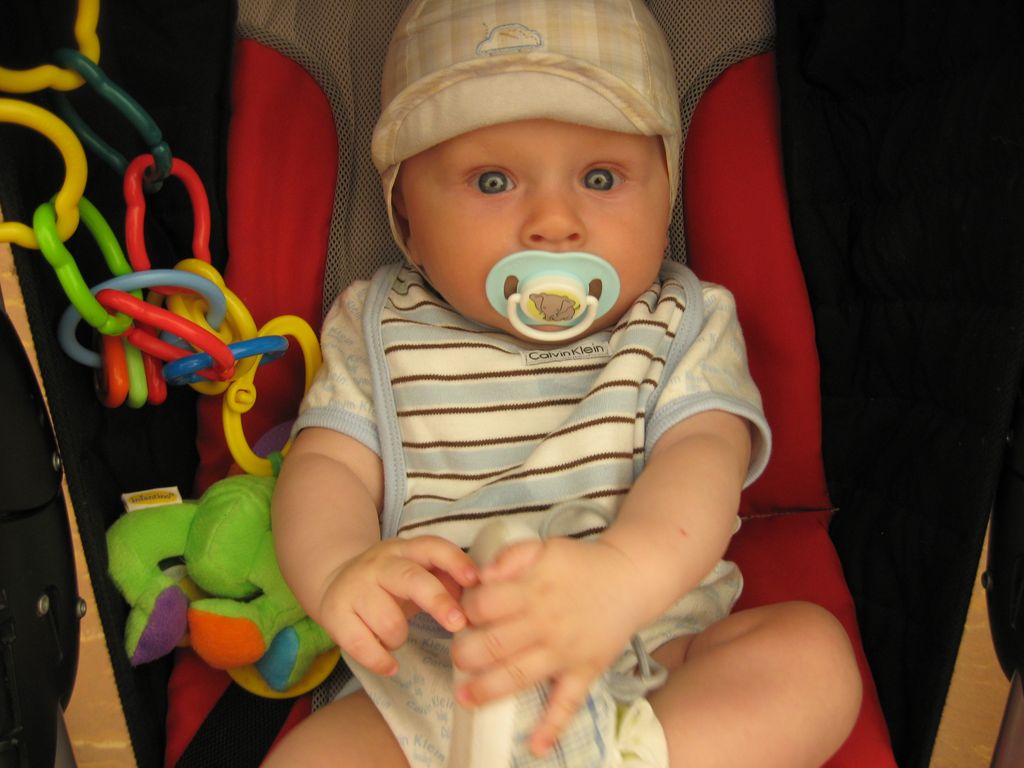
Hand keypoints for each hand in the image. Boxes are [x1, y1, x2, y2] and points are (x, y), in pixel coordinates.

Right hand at [318, 536, 477, 675]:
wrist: (334, 581)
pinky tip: (390, 665)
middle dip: (438, 602)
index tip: (474, 580)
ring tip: (397, 636)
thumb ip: (444, 579)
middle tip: (458, 624)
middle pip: (411, 580)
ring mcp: (355, 587)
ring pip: (389, 621)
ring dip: (400, 638)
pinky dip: (380, 660)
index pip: (432, 547)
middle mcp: (379, 564)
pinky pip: (362, 645)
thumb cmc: (389, 584)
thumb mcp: (416, 573)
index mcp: (405, 550)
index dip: (455, 561)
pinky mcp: (335, 613)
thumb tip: (474, 596)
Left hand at [451, 537, 643, 755]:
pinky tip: (535, 747)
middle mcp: (545, 623)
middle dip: (466, 654)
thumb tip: (483, 575)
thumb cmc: (581, 564)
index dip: (466, 609)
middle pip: (494, 644)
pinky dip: (552, 727)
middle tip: (457, 657)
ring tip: (465, 699)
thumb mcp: (544, 547)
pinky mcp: (585, 671)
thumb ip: (511, 556)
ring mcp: (565, 651)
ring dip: (488, 690)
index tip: (463, 614)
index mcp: (532, 590)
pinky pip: (568, 703)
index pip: (484, 604)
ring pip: (519, 675)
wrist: (630, 578)